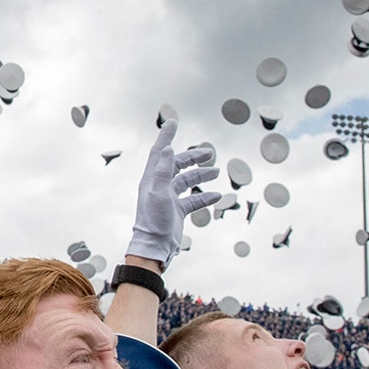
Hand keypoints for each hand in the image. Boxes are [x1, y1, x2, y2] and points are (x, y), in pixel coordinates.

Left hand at [128, 120, 220, 266]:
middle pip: (177, 165)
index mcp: (152, 178)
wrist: (155, 246)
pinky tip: (217, 195)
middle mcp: (160, 186)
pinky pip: (193, 200)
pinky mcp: (177, 210)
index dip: (166, 136)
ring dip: (201, 175)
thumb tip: (166, 148)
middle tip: (209, 153)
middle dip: (193, 157)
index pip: (160, 152)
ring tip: (216, 171)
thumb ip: (162, 171)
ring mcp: (169, 198)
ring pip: (187, 181)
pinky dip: (205, 196)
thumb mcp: (158, 193)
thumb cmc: (153, 220)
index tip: (173, 122)